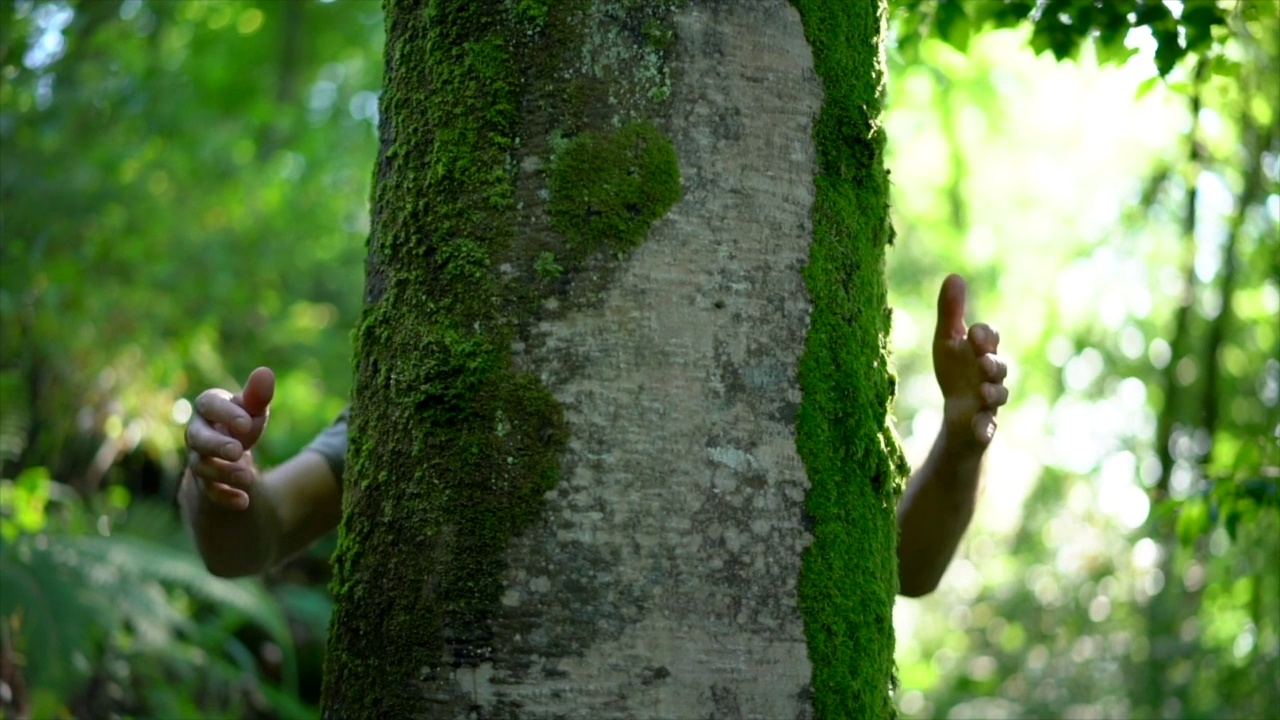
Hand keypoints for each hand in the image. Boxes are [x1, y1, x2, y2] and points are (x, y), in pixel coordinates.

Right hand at [184, 367, 275, 510]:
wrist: (229, 452)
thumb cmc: (241, 421)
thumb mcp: (252, 409)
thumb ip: (257, 395)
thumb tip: (265, 373)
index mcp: (207, 408)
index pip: (208, 405)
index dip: (225, 413)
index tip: (246, 423)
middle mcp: (196, 433)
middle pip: (197, 438)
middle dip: (216, 445)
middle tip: (238, 451)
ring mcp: (197, 458)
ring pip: (201, 467)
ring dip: (223, 473)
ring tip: (248, 477)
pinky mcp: (203, 482)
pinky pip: (208, 492)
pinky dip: (225, 497)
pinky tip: (243, 501)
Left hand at [932, 275, 1007, 447]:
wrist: (959, 413)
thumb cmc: (955, 371)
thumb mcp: (946, 341)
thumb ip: (950, 311)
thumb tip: (954, 275)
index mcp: (982, 350)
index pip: (990, 338)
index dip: (984, 335)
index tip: (973, 333)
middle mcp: (991, 374)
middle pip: (999, 366)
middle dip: (993, 363)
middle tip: (984, 362)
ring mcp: (989, 400)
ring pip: (998, 395)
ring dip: (992, 393)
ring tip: (982, 392)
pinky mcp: (984, 424)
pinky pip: (988, 428)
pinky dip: (984, 429)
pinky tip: (979, 431)